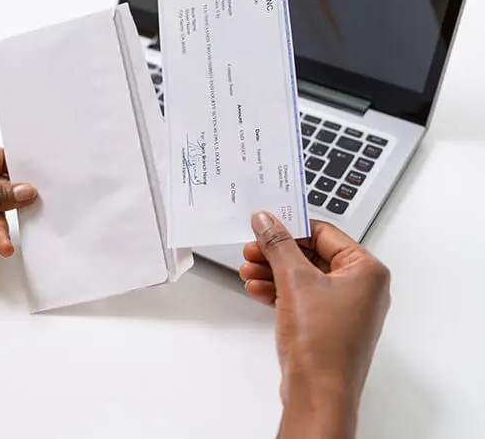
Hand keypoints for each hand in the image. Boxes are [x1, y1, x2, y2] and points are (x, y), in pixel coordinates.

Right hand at [240, 213, 390, 436]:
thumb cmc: (323, 345)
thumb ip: (278, 244)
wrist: (318, 393)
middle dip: (277, 252)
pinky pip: (302, 296)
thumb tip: (267, 221)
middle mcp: (361, 288)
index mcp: (367, 271)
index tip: (265, 224)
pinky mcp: (328, 324)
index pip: (324, 232)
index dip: (291, 227)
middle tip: (252, 249)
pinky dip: (279, 290)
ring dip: (273, 271)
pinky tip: (257, 289)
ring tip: (248, 270)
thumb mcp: (295, 281)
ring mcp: (345, 308)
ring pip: (303, 276)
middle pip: (312, 254)